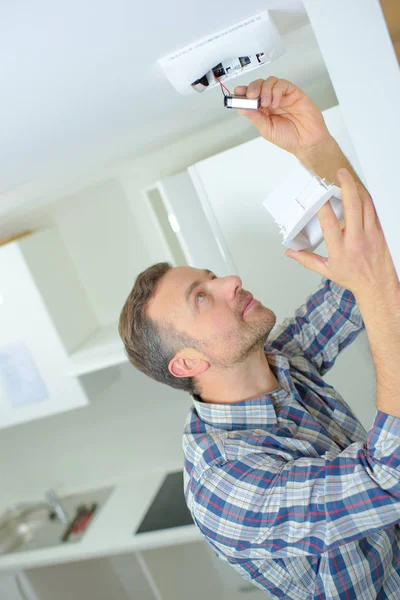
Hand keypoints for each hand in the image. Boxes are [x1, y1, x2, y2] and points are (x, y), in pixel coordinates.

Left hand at [234, 77, 330, 155]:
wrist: (307, 142)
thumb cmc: (289, 138)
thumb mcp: (266, 129)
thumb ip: (255, 117)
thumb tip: (242, 108)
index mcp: (263, 110)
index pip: (251, 96)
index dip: (243, 92)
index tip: (237, 92)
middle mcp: (272, 101)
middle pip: (259, 85)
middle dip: (252, 88)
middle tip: (251, 96)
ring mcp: (283, 96)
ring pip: (270, 81)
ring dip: (265, 90)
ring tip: (266, 103)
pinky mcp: (294, 93)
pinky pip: (283, 84)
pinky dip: (276, 91)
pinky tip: (276, 102)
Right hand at [285, 169, 398, 300]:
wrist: (377, 286)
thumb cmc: (353, 278)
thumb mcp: (326, 271)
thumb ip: (306, 260)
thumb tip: (290, 253)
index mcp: (340, 249)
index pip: (329, 222)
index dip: (323, 205)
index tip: (318, 194)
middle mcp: (356, 240)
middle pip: (352, 206)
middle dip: (345, 186)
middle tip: (339, 174)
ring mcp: (371, 234)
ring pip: (366, 204)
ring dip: (357, 189)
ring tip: (349, 179)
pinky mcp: (380, 232)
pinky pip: (374, 210)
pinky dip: (367, 199)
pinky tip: (360, 193)